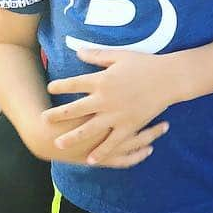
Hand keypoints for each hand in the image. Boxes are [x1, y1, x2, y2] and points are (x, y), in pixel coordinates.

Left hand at [42, 46, 187, 165]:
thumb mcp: (119, 56)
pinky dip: (101, 152)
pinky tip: (91, 160)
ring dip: (72, 137)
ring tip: (58, 144)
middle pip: (75, 109)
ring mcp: (115, 115)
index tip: (50, 88)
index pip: (74, 84)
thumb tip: (78, 52)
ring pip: (88, 130)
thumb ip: (97, 55)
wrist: (168, 78)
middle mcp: (104, 99)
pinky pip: (112, 142)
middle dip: (57, 115)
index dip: (60, 86)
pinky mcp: (128, 126)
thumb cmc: (145, 64)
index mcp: (101, 80)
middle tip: (43, 120)